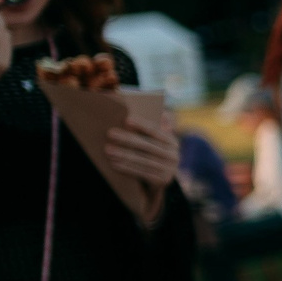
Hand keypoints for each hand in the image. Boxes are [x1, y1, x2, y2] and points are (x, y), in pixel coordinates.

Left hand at [103, 107, 180, 224]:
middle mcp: (174, 155)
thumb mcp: (156, 140)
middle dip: (127, 139)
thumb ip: (154, 124)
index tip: (126, 119)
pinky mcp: (162, 181)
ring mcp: (170, 169)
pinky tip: (113, 164)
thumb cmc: (152, 154)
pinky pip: (142, 173)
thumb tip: (149, 99)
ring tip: (107, 150)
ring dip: (123, 154)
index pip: (157, 131)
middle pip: (147, 146)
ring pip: (142, 160)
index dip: (142, 125)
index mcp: (172, 141)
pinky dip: (126, 168)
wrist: (159, 180)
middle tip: (109, 133)